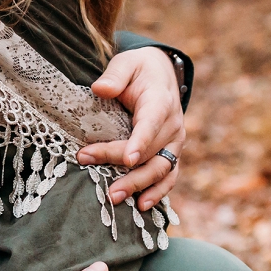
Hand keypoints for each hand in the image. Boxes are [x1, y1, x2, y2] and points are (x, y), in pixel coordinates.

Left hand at [78, 47, 185, 209]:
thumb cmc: (138, 70)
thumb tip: (100, 88)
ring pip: (160, 169)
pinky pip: (169, 176)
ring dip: (139, 185)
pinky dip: (158, 192)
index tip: (127, 160)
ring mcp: (174, 143)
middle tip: (96, 176)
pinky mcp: (171, 153)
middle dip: (122, 166)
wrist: (162, 74)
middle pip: (149, 152)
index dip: (140, 143)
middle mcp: (172, 126)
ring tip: (115, 198)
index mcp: (161, 102)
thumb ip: (115, 76)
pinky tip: (141, 206)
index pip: (151, 124)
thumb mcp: (126, 63)